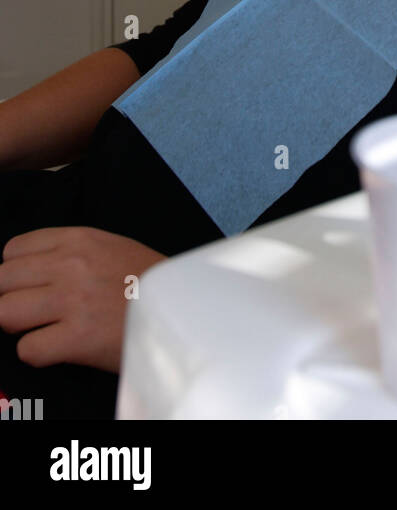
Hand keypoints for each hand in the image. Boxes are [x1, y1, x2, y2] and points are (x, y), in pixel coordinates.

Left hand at [0, 227, 164, 373]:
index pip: (12, 251)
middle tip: (30, 312)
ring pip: (5, 313)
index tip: (27, 287)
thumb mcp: (109, 247)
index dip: (15, 274)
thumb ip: (69, 252)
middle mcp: (70, 266)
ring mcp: (73, 301)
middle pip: (3, 281)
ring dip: (18, 326)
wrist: (183, 306)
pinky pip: (28, 349)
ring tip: (41, 329)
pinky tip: (57, 348)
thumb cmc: (148, 281)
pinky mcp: (78, 337)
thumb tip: (30, 271)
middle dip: (9, 299)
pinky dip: (37, 353)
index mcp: (78, 240)